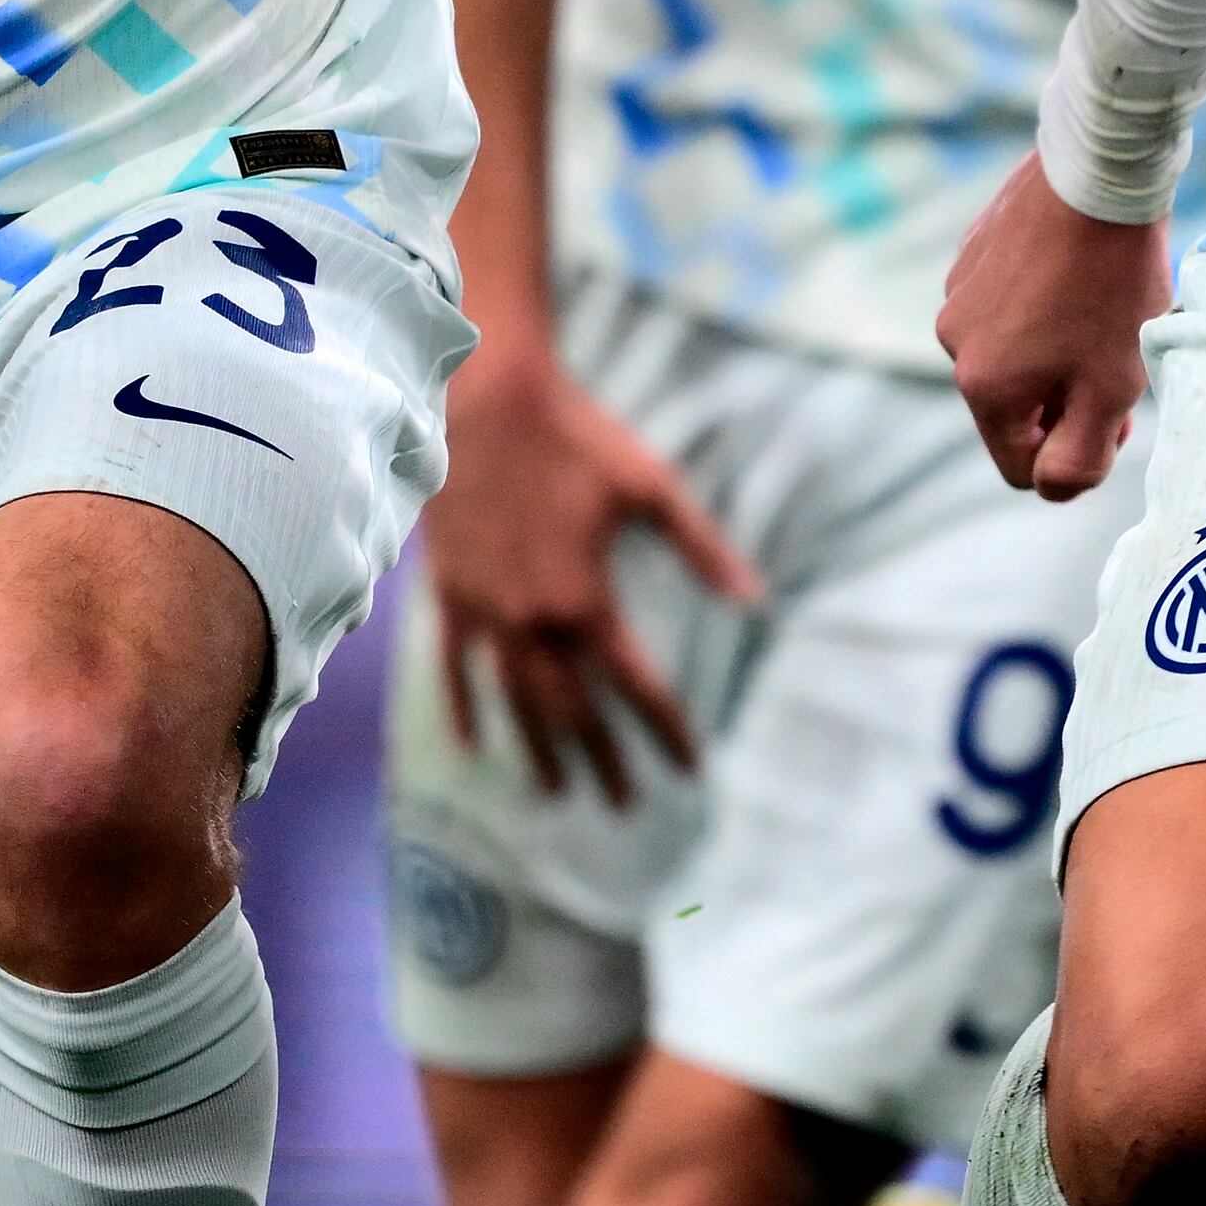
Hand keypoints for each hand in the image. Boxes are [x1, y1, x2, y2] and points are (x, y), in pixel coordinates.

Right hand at [427, 339, 758, 805]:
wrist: (486, 401)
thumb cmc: (577, 438)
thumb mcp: (652, 488)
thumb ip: (704, 549)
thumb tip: (755, 599)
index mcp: (587, 600)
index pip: (636, 686)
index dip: (665, 729)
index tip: (688, 767)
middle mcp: (534, 622)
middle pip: (573, 711)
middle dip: (602, 760)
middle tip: (624, 805)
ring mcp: (485, 615)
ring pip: (516, 701)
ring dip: (539, 750)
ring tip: (558, 792)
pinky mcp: (450, 596)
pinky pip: (456, 670)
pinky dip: (464, 710)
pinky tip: (471, 747)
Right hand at [937, 159, 1171, 498]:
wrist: (1100, 174)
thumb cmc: (1113, 286)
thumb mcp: (1112, 390)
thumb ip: (1080, 460)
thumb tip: (1051, 488)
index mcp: (984, 387)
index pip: (1022, 469)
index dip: (1077, 453)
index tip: (1116, 411)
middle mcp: (954, 342)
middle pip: (1015, 409)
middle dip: (1064, 399)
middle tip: (1117, 361)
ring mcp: (958, 292)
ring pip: (1011, 354)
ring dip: (1053, 350)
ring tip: (1099, 308)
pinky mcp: (973, 251)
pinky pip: (1007, 305)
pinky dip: (1040, 305)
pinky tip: (1079, 273)